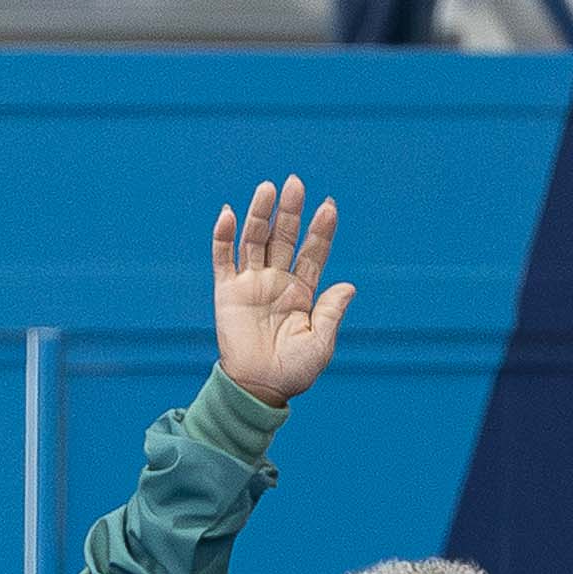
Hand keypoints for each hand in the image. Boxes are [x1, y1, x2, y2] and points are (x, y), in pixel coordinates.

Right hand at [212, 175, 355, 410]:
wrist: (258, 390)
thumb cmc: (293, 371)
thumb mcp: (320, 344)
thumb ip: (331, 312)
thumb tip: (349, 285)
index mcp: (302, 291)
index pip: (313, 252)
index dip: (321, 231)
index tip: (329, 207)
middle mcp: (277, 281)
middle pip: (284, 237)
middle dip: (290, 211)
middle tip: (296, 184)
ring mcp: (251, 284)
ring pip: (255, 240)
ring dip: (260, 214)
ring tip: (267, 188)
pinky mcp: (227, 292)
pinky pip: (223, 259)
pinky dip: (223, 236)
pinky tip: (228, 213)